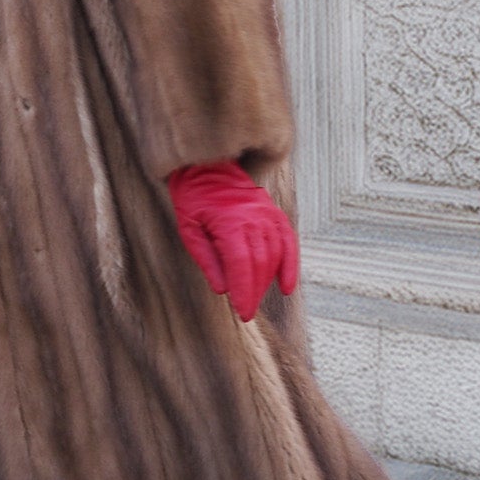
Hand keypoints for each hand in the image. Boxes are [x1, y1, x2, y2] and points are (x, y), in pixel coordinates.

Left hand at [166, 159, 299, 320]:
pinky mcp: (275, 213)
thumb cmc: (194, 200)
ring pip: (274, 255)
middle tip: (246, 312)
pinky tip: (287, 287)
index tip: (242, 312)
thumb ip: (206, 259)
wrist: (208, 167)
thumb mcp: (189, 230)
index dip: (243, 291)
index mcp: (229, 222)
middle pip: (259, 263)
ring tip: (255, 299)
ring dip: (267, 282)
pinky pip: (289, 242)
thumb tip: (223, 289)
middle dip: (254, 292)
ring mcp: (267, 214)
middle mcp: (253, 218)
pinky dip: (291, 265)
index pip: (241, 264)